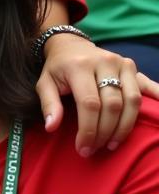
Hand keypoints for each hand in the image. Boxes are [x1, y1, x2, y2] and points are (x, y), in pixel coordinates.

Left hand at [36, 38, 157, 153]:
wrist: (70, 45)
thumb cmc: (57, 68)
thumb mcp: (45, 83)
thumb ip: (49, 104)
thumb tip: (52, 127)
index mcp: (79, 66)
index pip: (89, 104)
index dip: (88, 130)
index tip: (83, 148)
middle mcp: (104, 62)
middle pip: (112, 105)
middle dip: (105, 132)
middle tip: (96, 148)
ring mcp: (121, 63)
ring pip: (132, 101)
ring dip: (124, 127)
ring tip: (112, 143)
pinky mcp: (132, 66)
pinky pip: (147, 85)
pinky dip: (155, 99)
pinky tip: (156, 117)